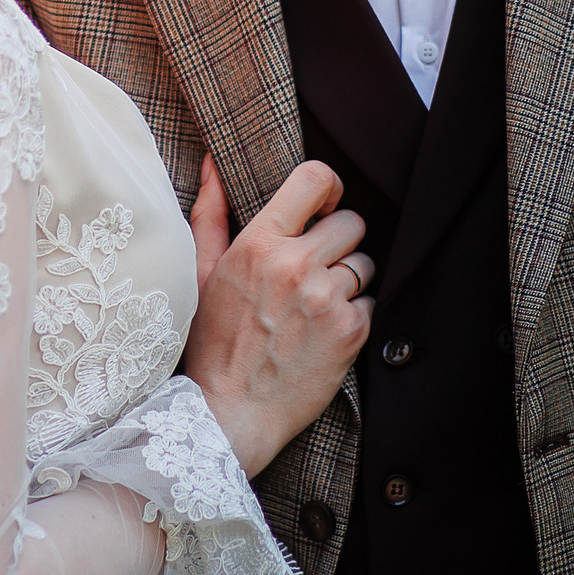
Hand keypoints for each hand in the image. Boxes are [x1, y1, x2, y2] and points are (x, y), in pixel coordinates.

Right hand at [182, 157, 374, 476]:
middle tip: (314, 270)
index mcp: (258, 243)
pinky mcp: (350, 332)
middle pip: (350, 222)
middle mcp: (296, 265)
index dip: (328, 189)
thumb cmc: (212, 341)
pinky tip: (323, 332)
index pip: (316, 179)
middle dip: (338, 242)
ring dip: (348, 280)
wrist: (229, 412)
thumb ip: (210, 212)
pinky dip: (354, 315)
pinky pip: (372, 302)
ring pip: (365, 263)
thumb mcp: (201, 272)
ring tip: (315, 306)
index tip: (324, 207)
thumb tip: (213, 162)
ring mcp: (326, 299)